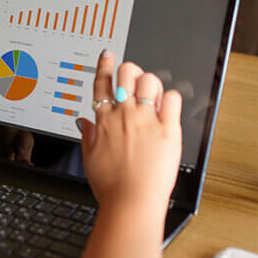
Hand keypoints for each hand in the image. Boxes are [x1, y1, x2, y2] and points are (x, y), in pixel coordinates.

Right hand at [76, 51, 181, 209]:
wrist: (131, 201)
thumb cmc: (111, 187)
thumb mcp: (89, 159)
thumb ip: (88, 136)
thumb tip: (84, 122)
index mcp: (104, 122)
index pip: (102, 83)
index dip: (105, 65)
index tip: (107, 56)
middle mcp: (124, 116)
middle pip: (127, 73)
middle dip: (130, 72)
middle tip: (133, 80)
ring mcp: (147, 120)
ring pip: (150, 80)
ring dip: (150, 83)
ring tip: (152, 95)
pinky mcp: (168, 130)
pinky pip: (173, 99)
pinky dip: (171, 98)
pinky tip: (167, 107)